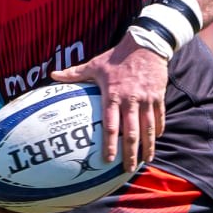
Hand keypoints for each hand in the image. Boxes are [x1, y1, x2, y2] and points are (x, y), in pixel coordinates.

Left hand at [52, 38, 167, 169]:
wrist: (146, 44)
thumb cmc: (117, 56)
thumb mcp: (95, 64)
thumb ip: (75, 73)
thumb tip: (53, 75)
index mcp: (113, 95)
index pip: (111, 125)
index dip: (110, 144)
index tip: (108, 160)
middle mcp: (131, 100)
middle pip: (131, 132)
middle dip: (130, 153)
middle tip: (128, 169)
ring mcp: (147, 99)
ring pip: (148, 128)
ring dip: (147, 146)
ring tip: (145, 160)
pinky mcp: (158, 96)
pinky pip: (159, 117)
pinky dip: (157, 129)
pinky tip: (154, 140)